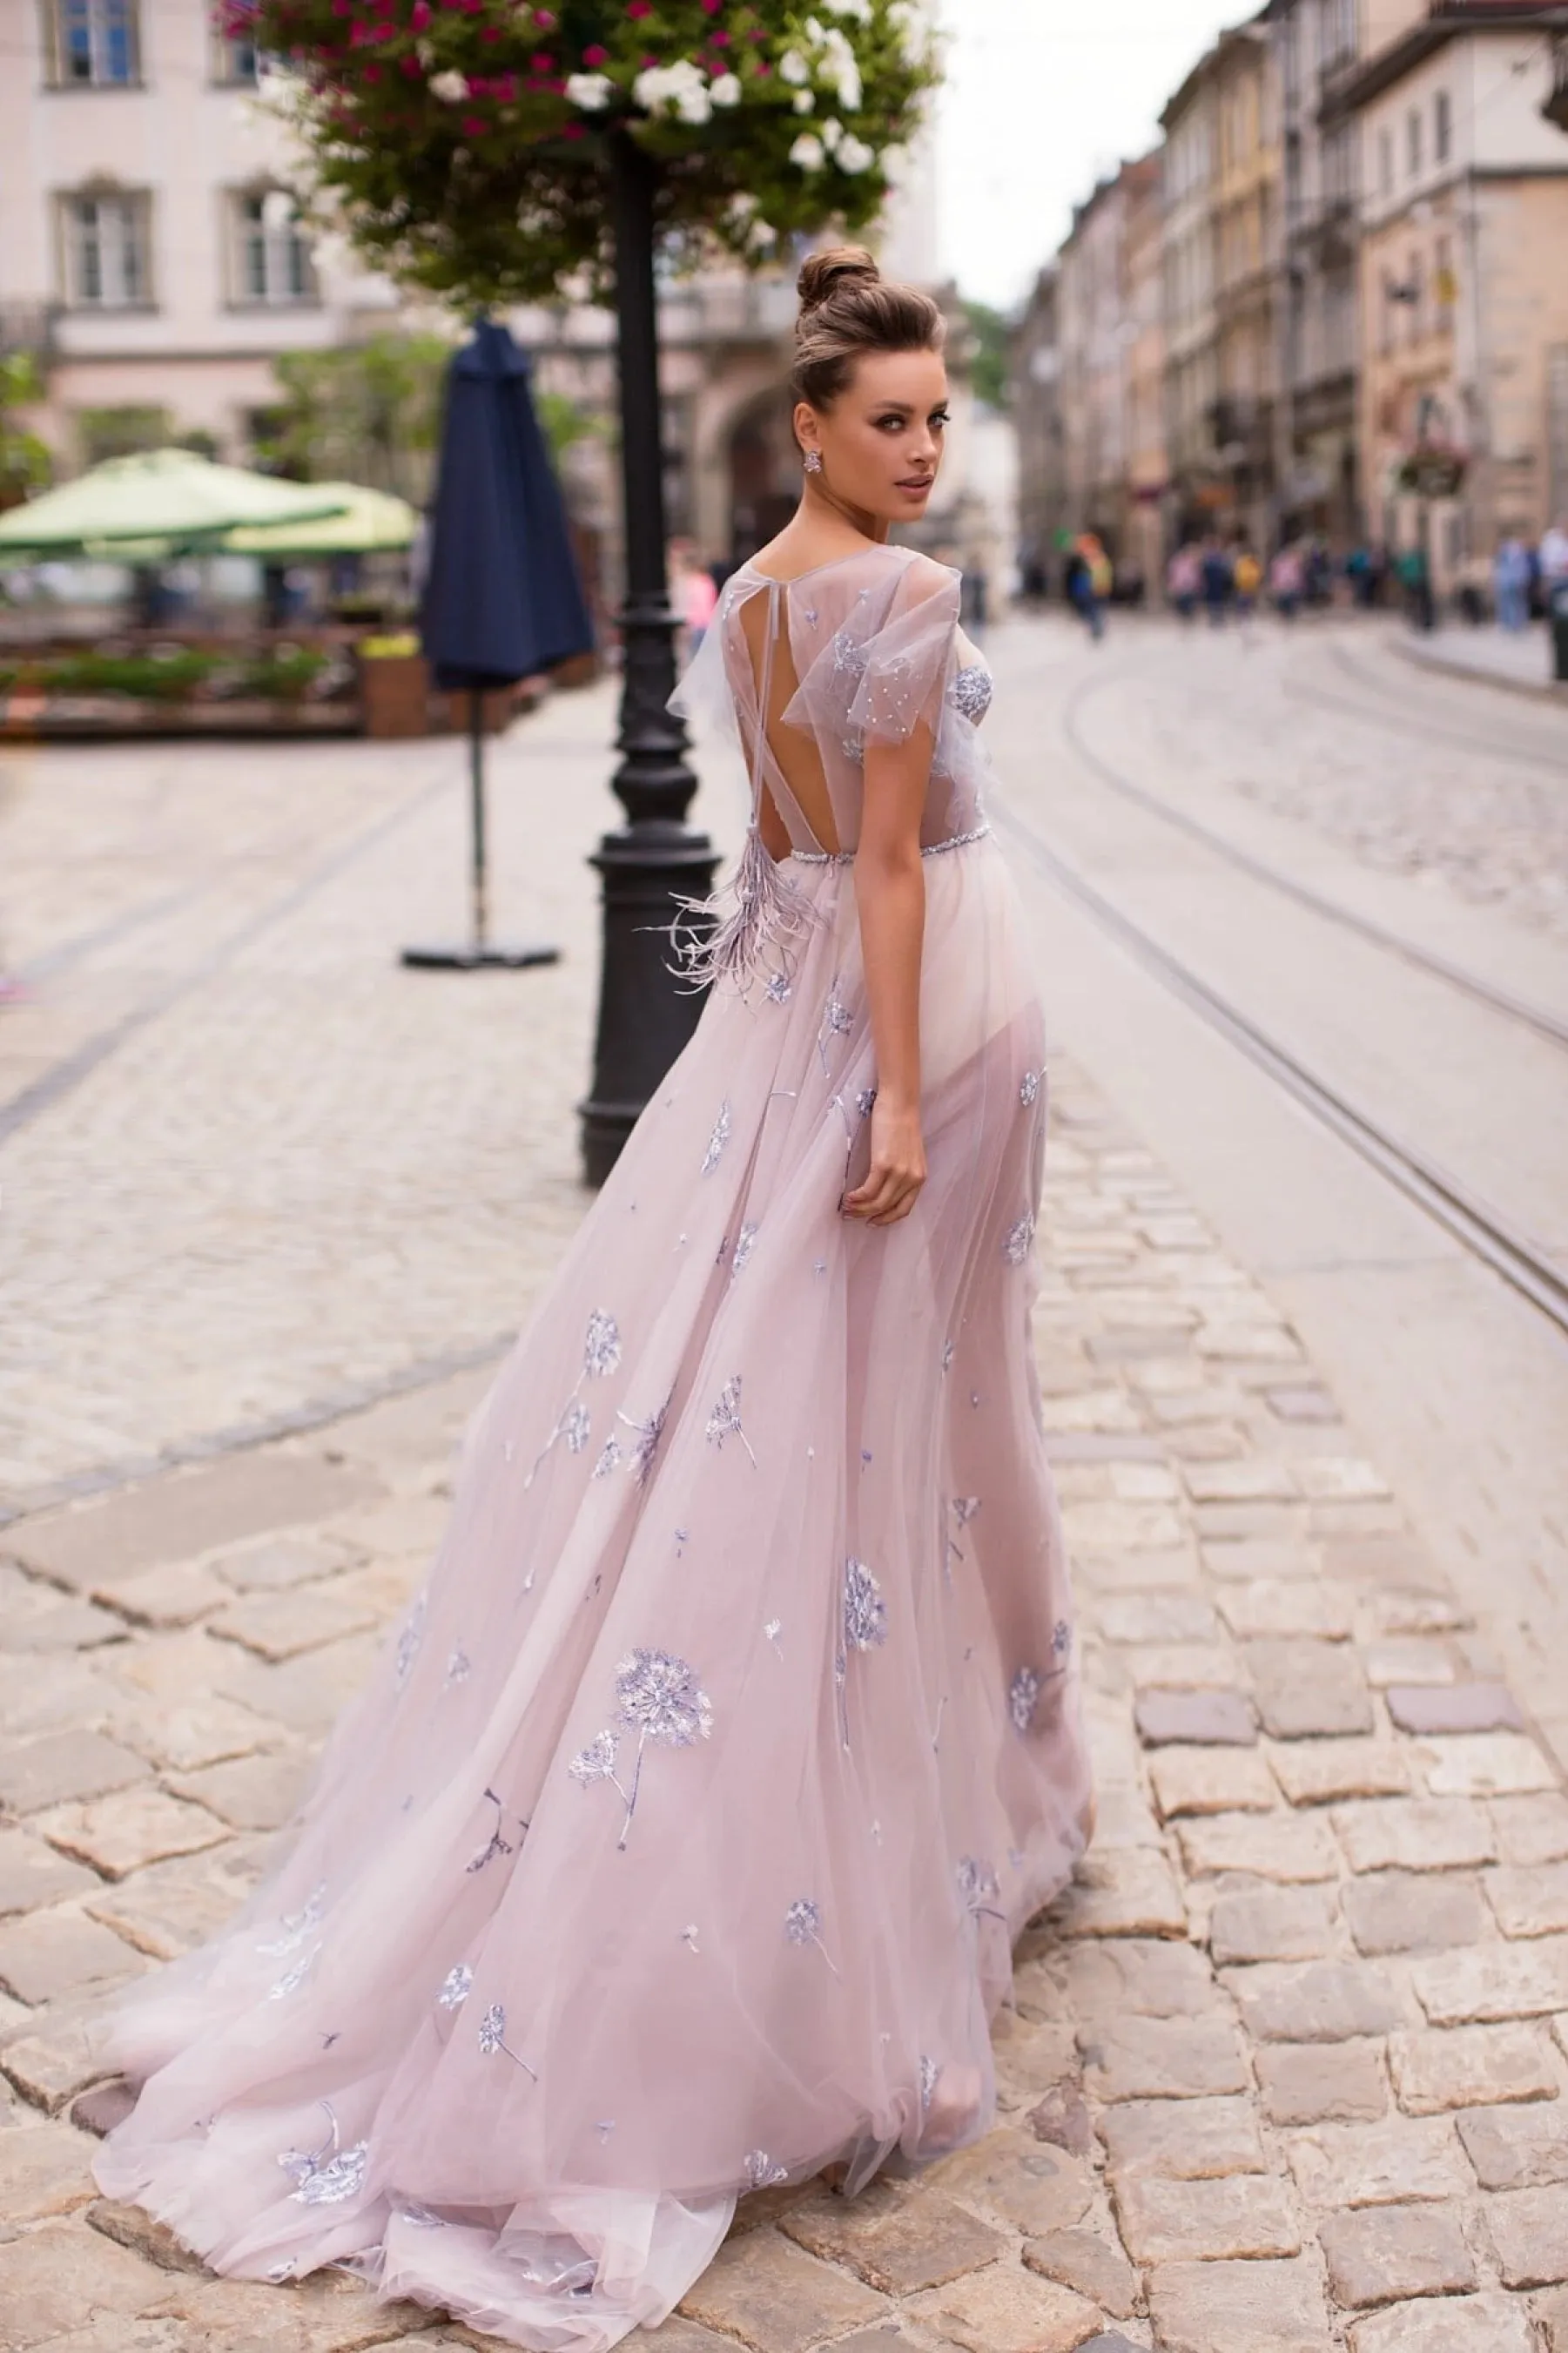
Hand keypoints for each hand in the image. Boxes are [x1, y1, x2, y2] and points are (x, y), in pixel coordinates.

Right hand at [842, 1097, 925, 1227]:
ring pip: (876, 1202)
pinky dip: (857, 1197)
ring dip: (859, 1208)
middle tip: (852, 1215)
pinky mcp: (884, 1165)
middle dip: (867, 1214)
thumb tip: (882, 1186)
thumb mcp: (909, 1153)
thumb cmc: (901, 1122)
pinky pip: (868, 1190)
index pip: (904, 1208)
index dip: (887, 1219)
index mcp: (919, 1177)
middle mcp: (912, 1178)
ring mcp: (898, 1173)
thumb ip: (902, 1171)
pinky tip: (848, 1197)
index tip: (873, 1221)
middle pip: (887, 1207)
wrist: (900, 1103)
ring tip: (846, 1207)